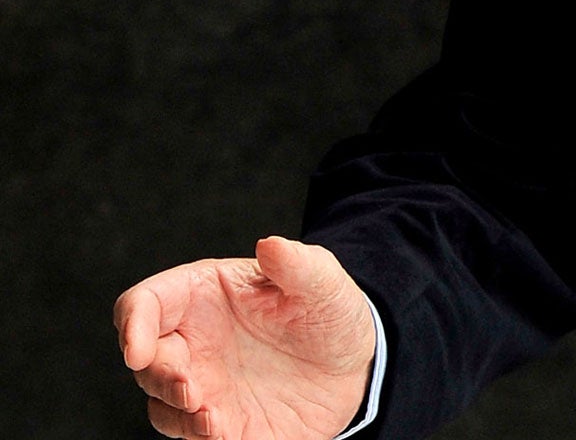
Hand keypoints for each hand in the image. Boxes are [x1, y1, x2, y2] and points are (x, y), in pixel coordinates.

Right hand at [114, 236, 375, 438]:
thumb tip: (270, 244)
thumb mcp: (322, 282)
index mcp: (202, 295)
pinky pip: (190, 433)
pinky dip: (196, 435)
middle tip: (187, 384)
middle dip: (156, 373)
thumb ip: (297, 264)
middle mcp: (192, 341)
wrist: (354, 364)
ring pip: (161, 403)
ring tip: (207, 415)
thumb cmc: (328, 312)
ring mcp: (202, 384)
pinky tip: (217, 430)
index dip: (132, 322)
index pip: (145, 303)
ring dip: (175, 410)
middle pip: (145, 359)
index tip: (138, 348)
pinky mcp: (218, 422)